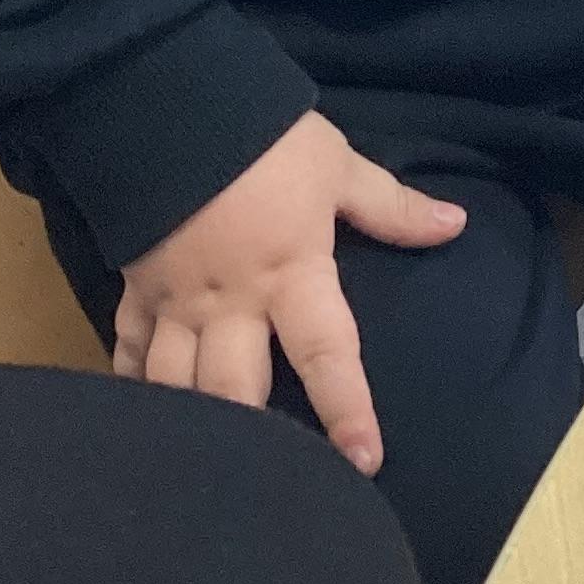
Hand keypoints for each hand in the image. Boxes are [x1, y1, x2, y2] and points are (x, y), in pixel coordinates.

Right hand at [112, 111, 464, 473]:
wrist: (163, 98)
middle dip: (250, 441)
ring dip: (190, 426)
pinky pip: (128, 348)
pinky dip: (131, 383)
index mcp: (290, 273)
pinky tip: (138, 419)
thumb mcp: (336, 164)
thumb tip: (455, 226)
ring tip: (205, 470)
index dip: (347, 409)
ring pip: (175, 385)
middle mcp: (230, 302)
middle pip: (234, 390)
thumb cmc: (261, 135)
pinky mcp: (134, 286)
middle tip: (271, 485)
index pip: (326, 353)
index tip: (364, 461)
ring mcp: (175, 300)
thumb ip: (391, 207)